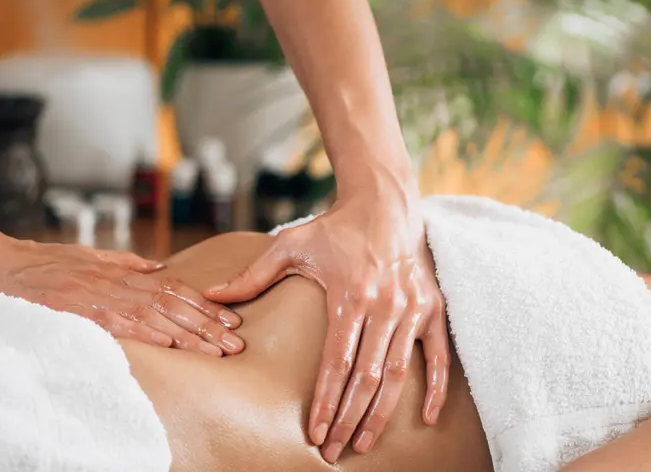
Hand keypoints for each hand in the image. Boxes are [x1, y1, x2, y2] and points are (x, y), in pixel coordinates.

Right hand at [0, 239, 243, 355]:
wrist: (6, 265)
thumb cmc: (49, 262)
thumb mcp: (94, 256)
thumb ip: (128, 263)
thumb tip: (160, 268)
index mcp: (125, 272)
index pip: (175, 289)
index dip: (204, 305)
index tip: (229, 320)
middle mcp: (119, 283)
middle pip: (173, 305)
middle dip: (206, 325)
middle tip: (233, 342)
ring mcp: (102, 297)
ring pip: (154, 316)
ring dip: (186, 334)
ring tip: (213, 350)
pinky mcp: (82, 310)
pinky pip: (119, 323)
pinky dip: (145, 332)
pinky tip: (169, 342)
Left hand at [205, 188, 449, 461]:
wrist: (384, 204)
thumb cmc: (334, 228)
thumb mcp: (290, 244)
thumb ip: (252, 274)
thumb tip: (211, 294)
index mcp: (349, 294)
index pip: (336, 362)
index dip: (325, 400)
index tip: (314, 432)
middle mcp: (383, 304)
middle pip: (366, 376)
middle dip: (348, 418)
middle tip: (333, 450)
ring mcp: (410, 308)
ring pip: (399, 373)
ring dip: (382, 412)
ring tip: (363, 442)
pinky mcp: (431, 307)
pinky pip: (438, 355)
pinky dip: (437, 387)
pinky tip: (427, 418)